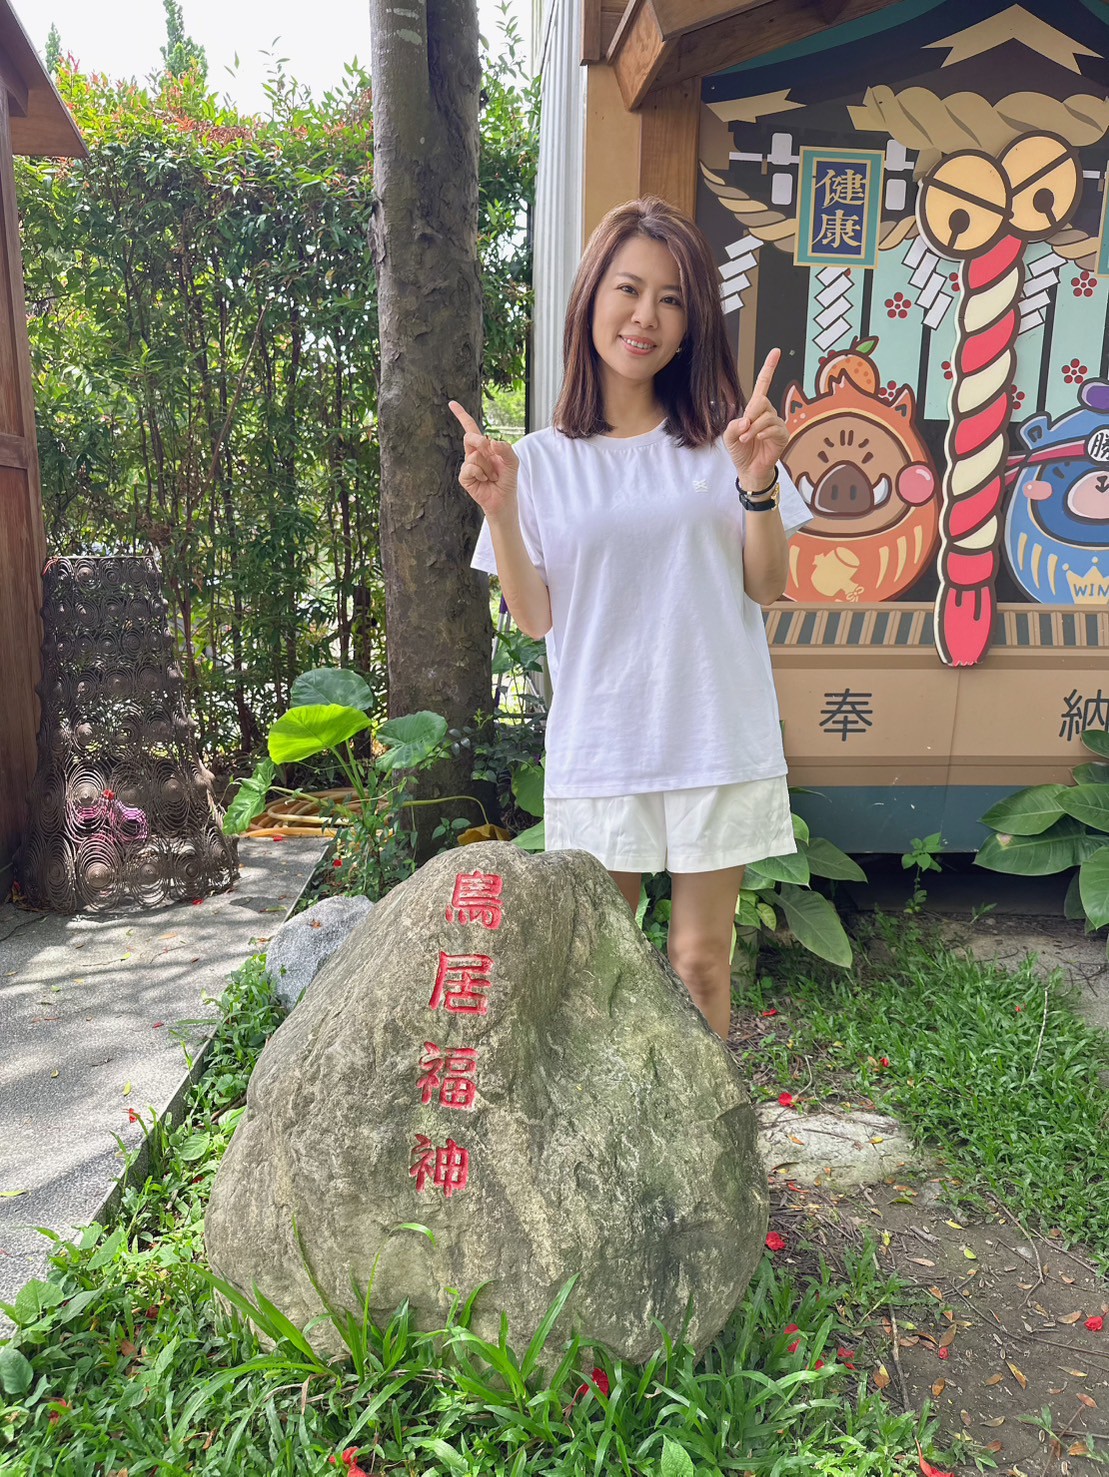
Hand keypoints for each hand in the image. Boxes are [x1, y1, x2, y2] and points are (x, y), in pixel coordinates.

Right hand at [449, 401, 519, 518]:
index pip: (471, 428)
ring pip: (475, 456)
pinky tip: (485, 481)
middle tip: (490, 453)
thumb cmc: (507, 481)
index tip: (452, 403)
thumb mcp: (513, 462)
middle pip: (470, 437)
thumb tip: (491, 441)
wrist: (504, 501)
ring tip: (492, 477)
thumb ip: (506, 449)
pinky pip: (470, 468)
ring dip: (488, 467)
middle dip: (481, 443)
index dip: (461, 415)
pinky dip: (481, 474)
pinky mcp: (464, 477)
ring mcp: (468, 465)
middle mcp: (474, 454)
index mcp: (485, 447)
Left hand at [723, 348, 788, 492]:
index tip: (776, 351)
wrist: (749, 470)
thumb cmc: (740, 451)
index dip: (769, 368)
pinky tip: (759, 440)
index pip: (764, 384)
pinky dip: (762, 433)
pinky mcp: (783, 435)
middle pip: (762, 401)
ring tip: (746, 439)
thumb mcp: (729, 436)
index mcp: (756, 408)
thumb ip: (734, 424)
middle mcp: (769, 412)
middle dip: (750, 416)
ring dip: (753, 429)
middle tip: (743, 431)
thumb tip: (748, 420)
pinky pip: (774, 427)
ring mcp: (777, 423)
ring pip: (766, 416)